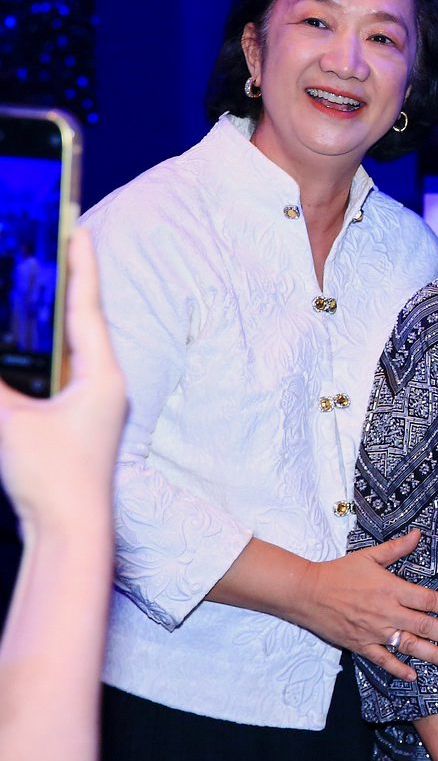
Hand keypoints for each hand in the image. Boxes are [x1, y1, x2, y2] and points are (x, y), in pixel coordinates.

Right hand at [0, 227, 126, 535]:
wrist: (72, 532)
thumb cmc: (51, 479)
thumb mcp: (11, 424)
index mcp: (100, 376)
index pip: (86, 307)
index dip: (80, 266)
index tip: (78, 228)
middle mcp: (103, 384)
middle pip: (79, 322)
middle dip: (62, 285)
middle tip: (51, 246)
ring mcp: (91, 404)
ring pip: (68, 348)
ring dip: (49, 319)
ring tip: (34, 284)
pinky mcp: (75, 422)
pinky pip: (57, 374)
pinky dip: (41, 354)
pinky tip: (25, 343)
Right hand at [288, 531, 437, 680]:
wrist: (306, 592)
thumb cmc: (339, 572)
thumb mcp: (370, 556)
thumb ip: (397, 548)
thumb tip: (418, 534)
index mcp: (392, 589)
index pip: (429, 600)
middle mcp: (386, 612)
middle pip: (425, 626)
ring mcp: (373, 631)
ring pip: (409, 646)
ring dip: (432, 654)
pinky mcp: (359, 644)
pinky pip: (382, 660)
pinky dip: (398, 669)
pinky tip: (413, 675)